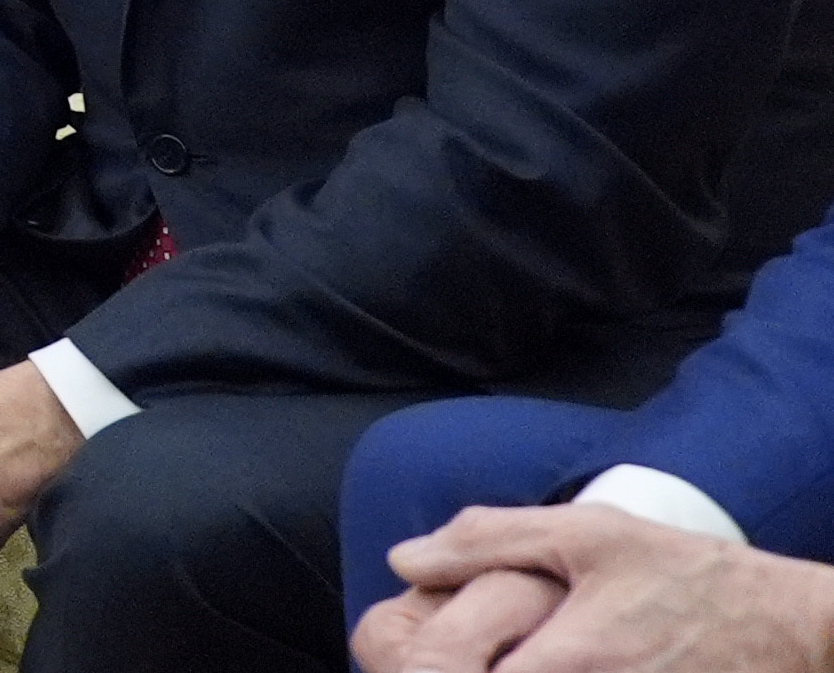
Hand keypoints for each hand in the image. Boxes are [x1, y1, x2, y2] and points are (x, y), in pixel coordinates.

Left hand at [365, 504, 833, 672]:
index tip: (419, 651)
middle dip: (463, 669)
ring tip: (508, 648)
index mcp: (565, 663)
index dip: (431, 667)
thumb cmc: (691, 578)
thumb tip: (405, 559)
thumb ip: (488, 540)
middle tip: (454, 648)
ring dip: (503, 667)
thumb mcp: (589, 535)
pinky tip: (551, 656)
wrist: (789, 630)